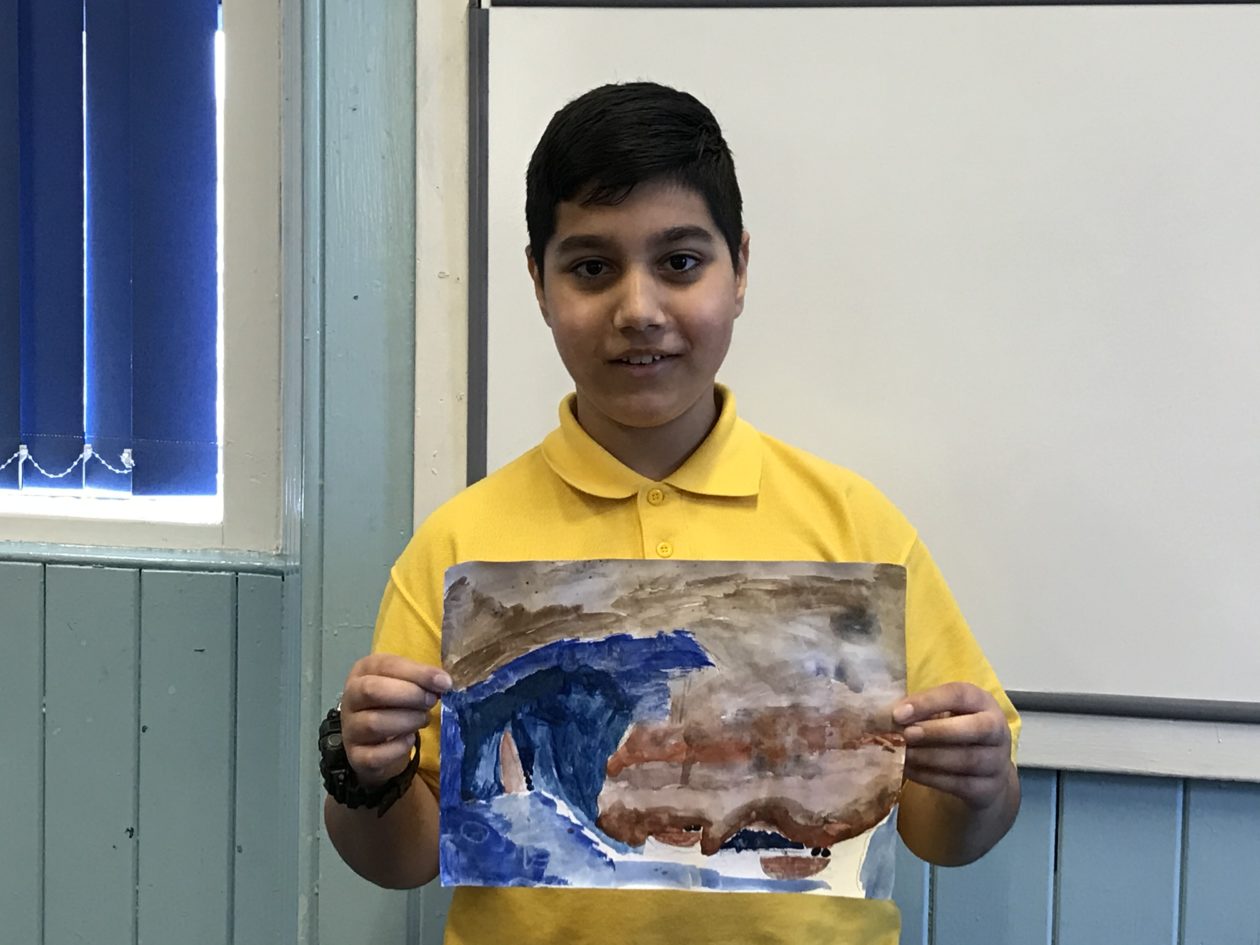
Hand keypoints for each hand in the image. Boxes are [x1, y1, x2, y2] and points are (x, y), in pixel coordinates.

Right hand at [338, 654, 451, 788]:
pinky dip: (398, 748)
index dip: (418, 673)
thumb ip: (422, 680)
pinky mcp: (355, 756)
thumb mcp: (405, 683)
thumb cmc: (393, 704)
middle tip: (431, 701)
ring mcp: (350, 728)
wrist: (375, 742)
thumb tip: (443, 682)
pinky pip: (375, 754)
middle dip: (409, 695)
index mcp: (363, 672)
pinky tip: (410, 740)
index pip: (386, 665)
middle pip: (372, 690)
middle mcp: (350, 698)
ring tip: (423, 719)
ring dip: (407, 721)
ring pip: (373, 723)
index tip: (444, 682)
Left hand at [893, 682, 1012, 810]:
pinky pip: (959, 784)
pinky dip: (930, 777)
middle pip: (974, 728)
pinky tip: (908, 771)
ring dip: (928, 757)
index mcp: (982, 702)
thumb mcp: (945, 715)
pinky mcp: (988, 788)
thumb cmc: (956, 734)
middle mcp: (997, 730)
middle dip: (936, 731)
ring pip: (966, 759)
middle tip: (905, 734)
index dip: (929, 702)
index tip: (898, 712)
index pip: (959, 694)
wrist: (986, 774)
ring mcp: (996, 761)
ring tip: (902, 754)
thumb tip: (886, 715)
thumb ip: (922, 712)